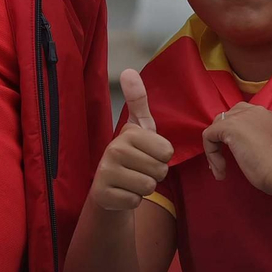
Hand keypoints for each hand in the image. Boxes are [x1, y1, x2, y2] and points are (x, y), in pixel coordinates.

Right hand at [90, 70, 174, 210]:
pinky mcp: (104, 195)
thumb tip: (127, 70)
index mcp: (127, 133)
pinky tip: (122, 192)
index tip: (146, 154)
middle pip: (160, 170)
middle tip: (139, 169)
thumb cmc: (130, 156)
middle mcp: (114, 149)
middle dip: (154, 174)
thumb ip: (138, 101)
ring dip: (144, 188)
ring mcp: (106, 173)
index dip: (162, 157)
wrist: (107, 187)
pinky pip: (135, 201)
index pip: (167, 152)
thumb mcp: (139, 129)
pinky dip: (132, 200)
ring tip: (131, 180)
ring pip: (149, 186)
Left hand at [202, 102, 271, 191]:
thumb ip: (255, 139)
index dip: (234, 137)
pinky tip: (221, 171)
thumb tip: (238, 145)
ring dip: (214, 150)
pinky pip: (208, 137)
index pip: (241, 118)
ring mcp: (241, 116)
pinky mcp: (229, 126)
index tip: (238, 158)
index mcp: (266, 115)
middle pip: (226, 119)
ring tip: (222, 171)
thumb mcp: (267, 147)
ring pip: (216, 128)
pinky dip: (211, 155)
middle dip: (221, 141)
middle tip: (224, 164)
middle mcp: (254, 110)